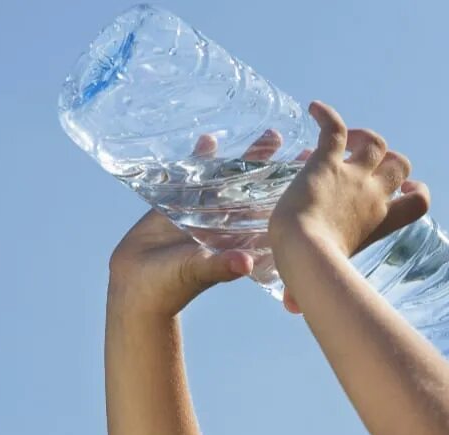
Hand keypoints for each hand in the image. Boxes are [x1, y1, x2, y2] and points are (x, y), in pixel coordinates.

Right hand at [106, 131, 311, 317]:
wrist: (137, 286)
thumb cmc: (170, 286)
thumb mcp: (197, 271)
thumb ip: (221, 266)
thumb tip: (245, 263)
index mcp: (239, 241)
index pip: (272, 214)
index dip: (291, 196)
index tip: (312, 175)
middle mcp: (227, 226)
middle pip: (258, 190)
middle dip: (277, 168)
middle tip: (302, 146)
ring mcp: (204, 214)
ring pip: (232, 179)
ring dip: (249, 159)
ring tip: (271, 134)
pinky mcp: (178, 205)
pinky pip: (194, 176)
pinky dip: (202, 158)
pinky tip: (210, 138)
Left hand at [268, 101, 430, 301]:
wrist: (305, 254)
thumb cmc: (313, 275)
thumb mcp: (320, 281)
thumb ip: (307, 294)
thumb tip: (293, 310)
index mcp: (379, 223)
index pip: (418, 202)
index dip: (414, 189)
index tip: (403, 186)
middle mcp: (374, 196)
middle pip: (399, 163)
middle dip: (388, 157)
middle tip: (363, 161)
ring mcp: (353, 177)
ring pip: (373, 141)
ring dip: (362, 135)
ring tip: (344, 137)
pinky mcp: (326, 163)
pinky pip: (334, 128)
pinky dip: (325, 114)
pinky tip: (311, 109)